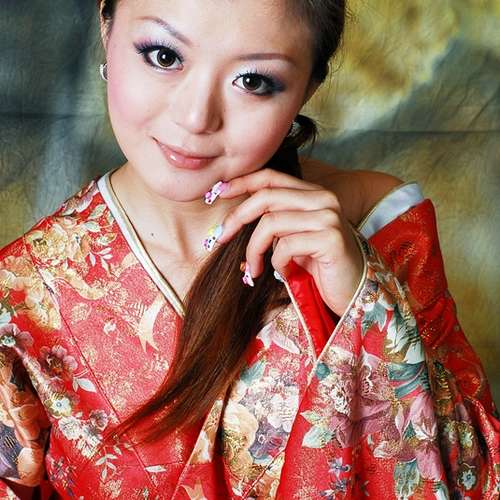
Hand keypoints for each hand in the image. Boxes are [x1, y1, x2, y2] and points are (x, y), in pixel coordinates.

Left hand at [208, 168, 364, 316]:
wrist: (354, 291)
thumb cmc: (319, 266)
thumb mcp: (293, 237)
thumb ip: (275, 220)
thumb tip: (235, 217)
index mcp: (314, 194)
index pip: (272, 177)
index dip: (242, 182)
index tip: (219, 192)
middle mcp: (323, 199)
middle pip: (266, 197)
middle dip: (237, 218)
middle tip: (221, 238)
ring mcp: (329, 218)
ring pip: (271, 224)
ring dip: (254, 250)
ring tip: (253, 268)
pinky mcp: (331, 239)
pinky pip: (286, 246)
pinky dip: (277, 263)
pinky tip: (285, 272)